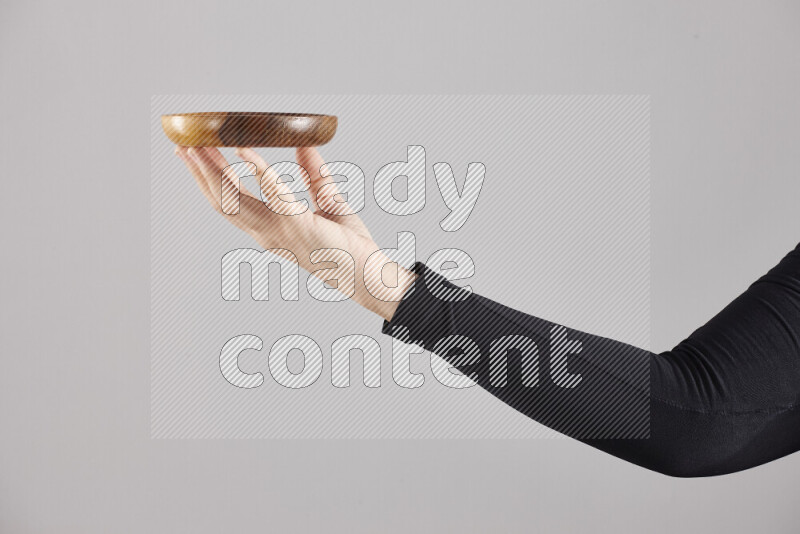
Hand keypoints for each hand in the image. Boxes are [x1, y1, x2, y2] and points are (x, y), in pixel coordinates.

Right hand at [175, 146, 414, 320]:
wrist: (370, 276)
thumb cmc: (350, 247)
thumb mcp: (330, 202)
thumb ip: (315, 175)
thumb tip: (306, 145)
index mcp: (270, 229)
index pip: (230, 203)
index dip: (208, 181)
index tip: (193, 156)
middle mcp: (268, 233)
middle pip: (222, 201)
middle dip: (199, 173)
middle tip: (183, 145)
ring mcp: (280, 231)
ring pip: (235, 199)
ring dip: (214, 170)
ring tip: (200, 145)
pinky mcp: (299, 225)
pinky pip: (273, 194)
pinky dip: (258, 170)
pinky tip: (245, 150)